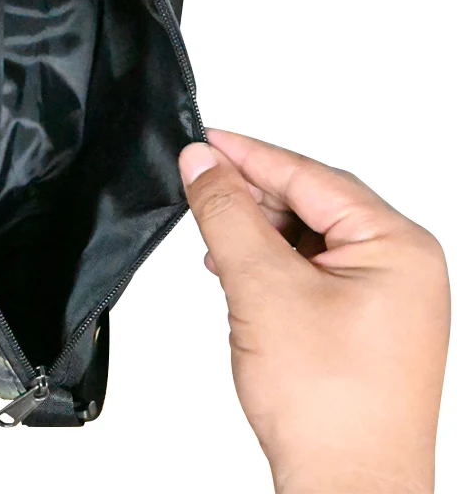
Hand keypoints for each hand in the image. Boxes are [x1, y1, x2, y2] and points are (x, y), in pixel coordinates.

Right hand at [180, 129, 449, 493]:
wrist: (346, 491)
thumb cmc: (329, 407)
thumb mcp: (262, 288)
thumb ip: (228, 214)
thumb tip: (204, 163)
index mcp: (397, 246)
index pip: (310, 177)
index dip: (250, 154)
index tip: (206, 140)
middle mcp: (399, 266)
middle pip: (311, 204)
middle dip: (251, 194)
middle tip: (200, 178)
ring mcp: (382, 296)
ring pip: (306, 237)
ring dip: (255, 230)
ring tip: (211, 226)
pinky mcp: (360, 321)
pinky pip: (308, 270)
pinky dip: (267, 263)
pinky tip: (235, 267)